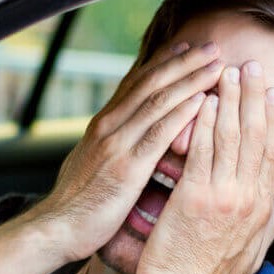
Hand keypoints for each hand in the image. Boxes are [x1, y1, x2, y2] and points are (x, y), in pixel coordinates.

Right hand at [26, 42, 223, 263]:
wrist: (56, 227)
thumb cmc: (77, 203)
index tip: (185, 47)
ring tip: (216, 66)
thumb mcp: (90, 163)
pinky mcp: (127, 168)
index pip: (134, 83)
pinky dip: (182, 113)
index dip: (161, 62)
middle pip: (150, 83)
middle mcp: (108, 127)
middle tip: (211, 46)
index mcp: (102, 125)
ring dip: (190, 80)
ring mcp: (116, 145)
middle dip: (183, 62)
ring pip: (157, 101)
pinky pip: (158, 133)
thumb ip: (108, 145)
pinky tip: (201, 100)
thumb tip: (121, 137)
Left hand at [137, 61, 273, 273]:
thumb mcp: (254, 249)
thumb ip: (271, 218)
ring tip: (227, 71)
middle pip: (256, 137)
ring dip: (231, 100)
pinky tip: (204, 101)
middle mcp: (247, 197)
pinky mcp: (195, 197)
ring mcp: (223, 196)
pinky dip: (205, 123)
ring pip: (231, 138)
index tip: (272, 93)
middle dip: (254, 97)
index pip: (271, 153)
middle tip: (251, 66)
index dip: (273, 119)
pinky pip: (203, 151)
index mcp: (260, 207)